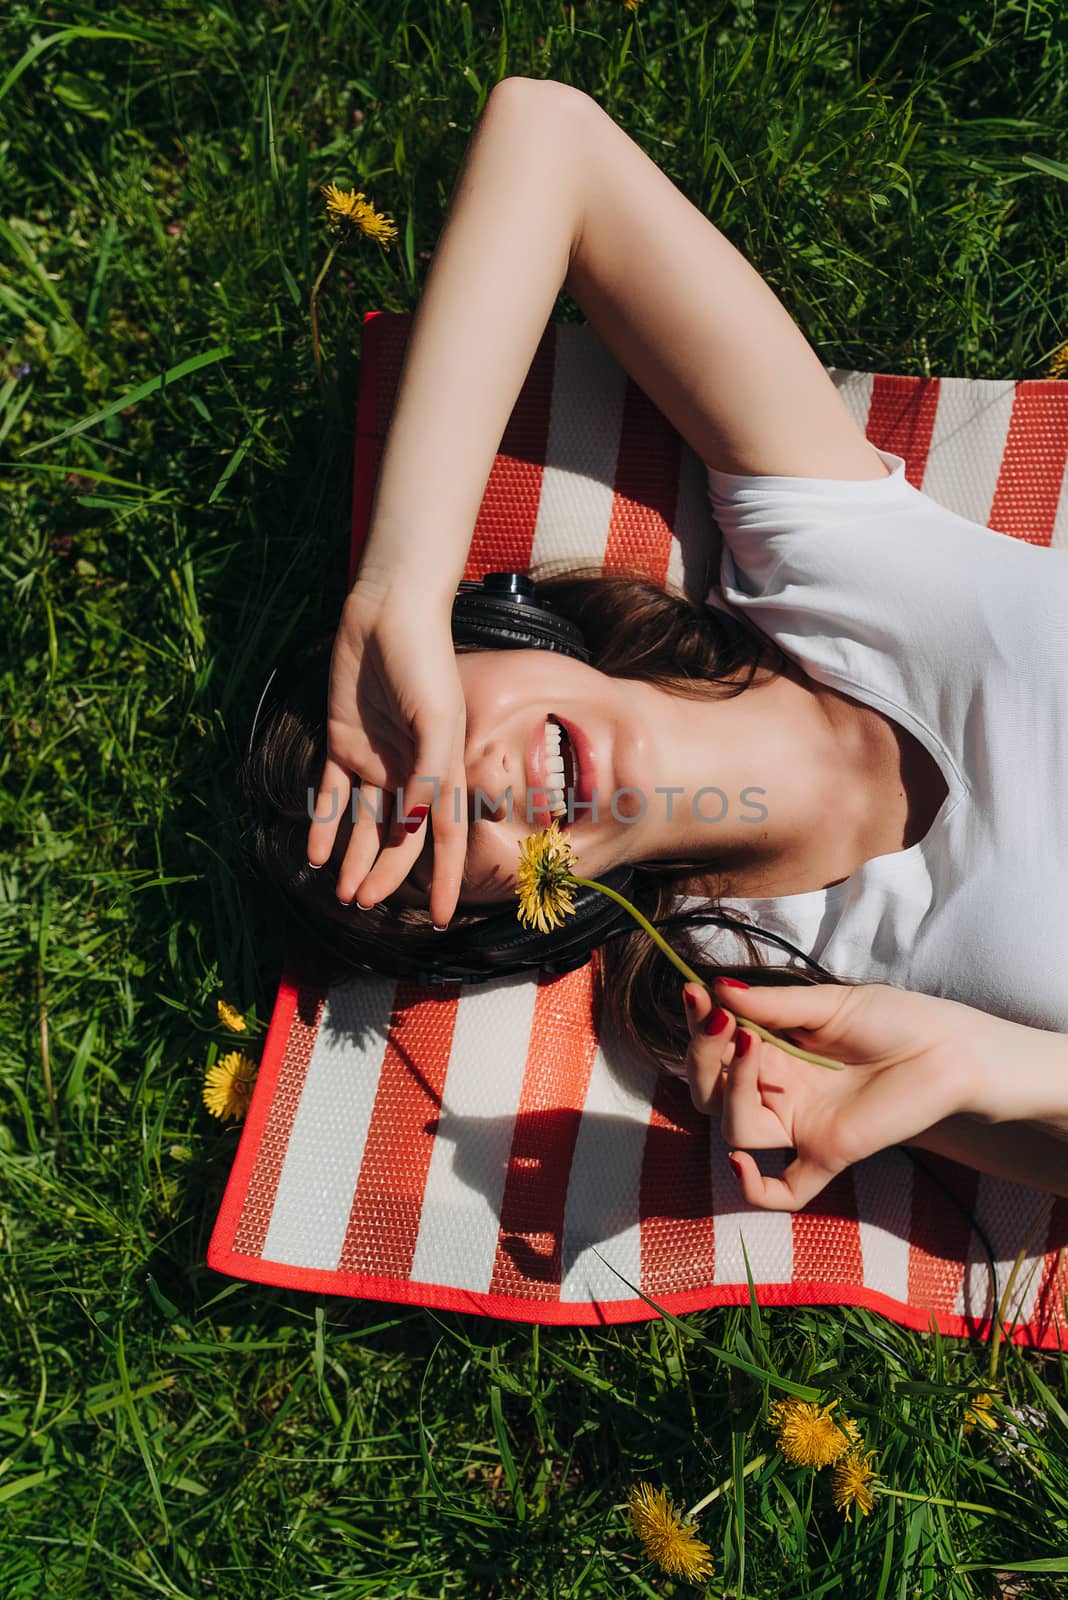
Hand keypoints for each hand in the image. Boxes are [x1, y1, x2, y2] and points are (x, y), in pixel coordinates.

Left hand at [307, 577, 467, 928]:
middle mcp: (410, 771)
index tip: (445, 918)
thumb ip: (429, 772)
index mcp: (442, 769)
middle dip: (386, 874)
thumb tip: (417, 825)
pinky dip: (324, 824)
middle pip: (401, 838)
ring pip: (366, 824)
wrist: (386, 614)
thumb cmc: (423, 661)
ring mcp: (376, 758)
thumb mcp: (437, 717)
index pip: (447, 836)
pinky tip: (314, 854)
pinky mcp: (342, 742)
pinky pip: (332, 794)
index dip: (448, 878)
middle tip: (364, 905)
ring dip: (355, 859)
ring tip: (342, 894)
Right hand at [682, 977, 984, 1210]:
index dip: (700, 1026)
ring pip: (737, 1128)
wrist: (947, 1050)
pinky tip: (741, 1163)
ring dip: (730, 1090)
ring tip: (752, 1045)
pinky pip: (783, 1191)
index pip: (716, 1050)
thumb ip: (773, 1004)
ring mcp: (799, 1126)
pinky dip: (754, 1188)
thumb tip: (716, 988)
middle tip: (722, 1021)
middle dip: (705, 1056)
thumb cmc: (893, 1020)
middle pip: (712, 1092)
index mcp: (773, 1052)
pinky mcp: (827, 1154)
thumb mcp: (827, 1003)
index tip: (695, 995)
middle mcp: (778, 1091)